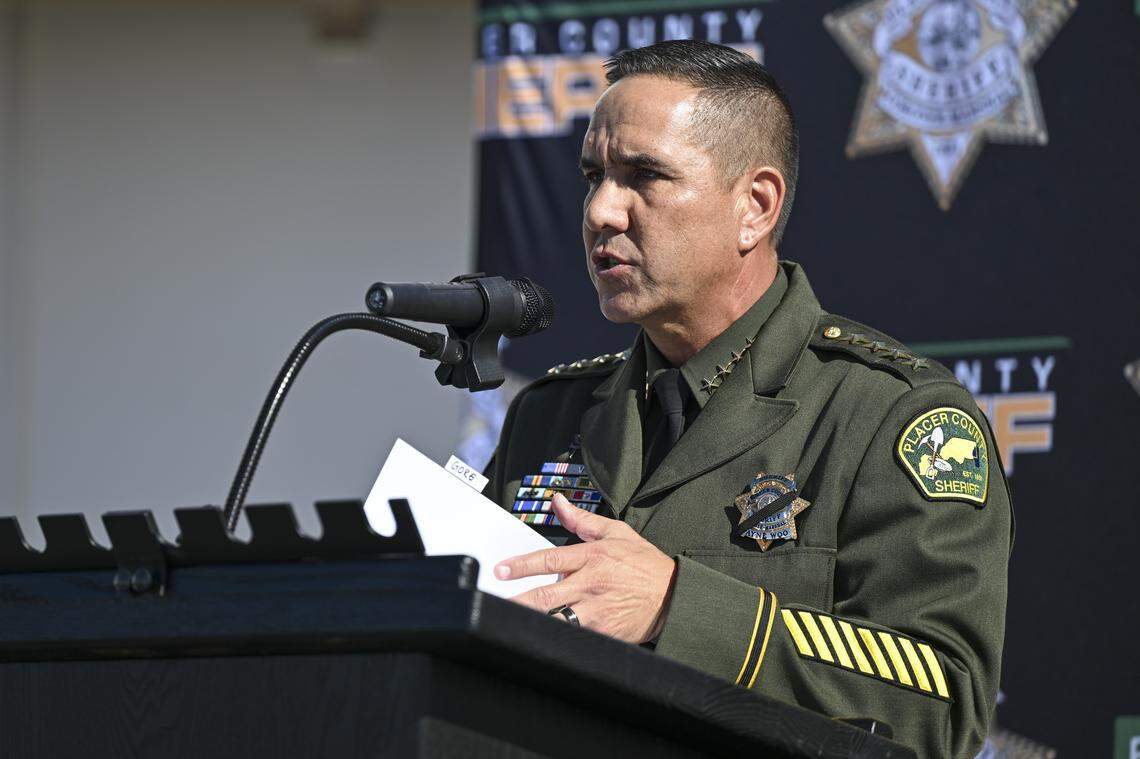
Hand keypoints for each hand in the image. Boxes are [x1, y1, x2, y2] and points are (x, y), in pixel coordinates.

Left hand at [495, 494, 677, 643]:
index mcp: (593, 557)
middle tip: (492, 602)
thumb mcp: (616, 533)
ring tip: (508, 622)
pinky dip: (555, 638)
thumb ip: (582, 519)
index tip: (501, 571)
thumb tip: (557, 501)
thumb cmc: (645, 565)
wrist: (674, 596)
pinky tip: (537, 640)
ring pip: (556, 620)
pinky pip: (574, 637)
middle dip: (517, 600)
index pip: (550, 560)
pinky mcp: (604, 633)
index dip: (522, 566)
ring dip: (532, 622)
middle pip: (546, 596)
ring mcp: (597, 612)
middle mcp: (592, 584)